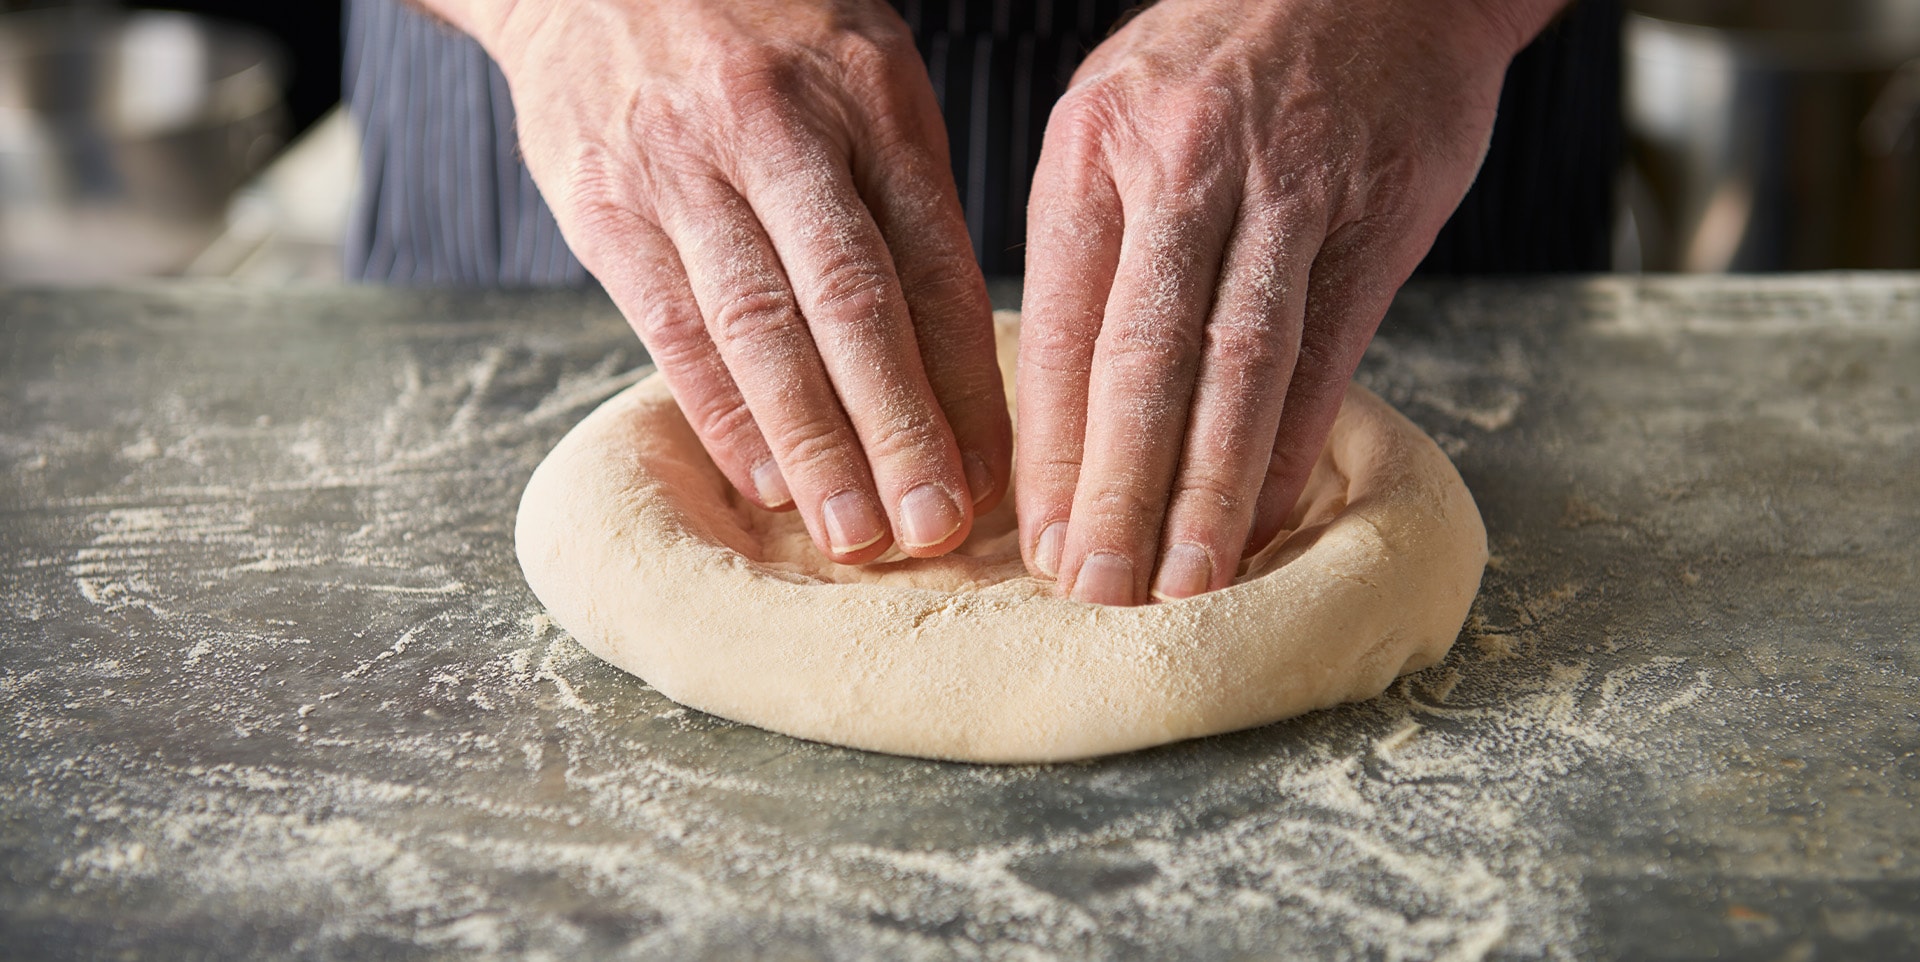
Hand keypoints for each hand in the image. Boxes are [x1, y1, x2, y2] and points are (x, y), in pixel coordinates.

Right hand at [441, 0, 1010, 562]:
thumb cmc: (757, 35)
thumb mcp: (860, 73)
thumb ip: (904, 194)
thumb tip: (957, 355)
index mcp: (867, 99)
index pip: (936, 261)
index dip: (970, 379)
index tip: (998, 472)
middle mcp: (779, 132)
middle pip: (855, 304)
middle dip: (902, 429)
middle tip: (936, 526)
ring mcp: (684, 169)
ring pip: (762, 328)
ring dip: (815, 445)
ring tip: (856, 533)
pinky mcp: (605, 207)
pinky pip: (673, 329)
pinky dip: (723, 413)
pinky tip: (767, 480)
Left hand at [1017, 0, 1561, 603]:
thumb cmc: (1223, 59)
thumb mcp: (1117, 116)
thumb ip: (1090, 247)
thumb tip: (1056, 407)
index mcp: (1096, 149)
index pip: (1062, 327)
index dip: (1051, 447)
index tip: (1038, 538)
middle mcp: (1183, 168)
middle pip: (1142, 357)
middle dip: (1115, 488)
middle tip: (1095, 587)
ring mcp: (1286, 191)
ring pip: (1237, 366)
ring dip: (1209, 488)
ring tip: (1183, 580)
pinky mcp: (1374, 215)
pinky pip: (1327, 353)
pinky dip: (1293, 444)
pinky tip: (1267, 516)